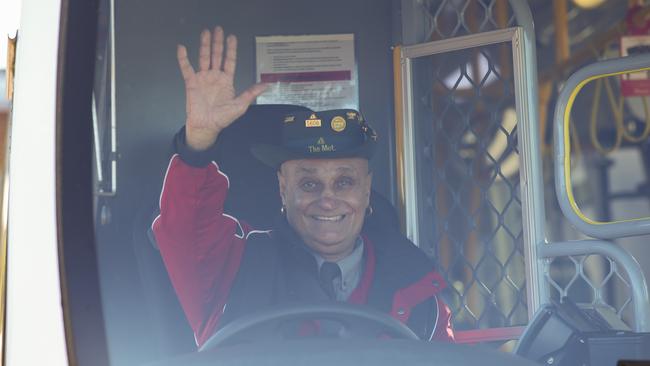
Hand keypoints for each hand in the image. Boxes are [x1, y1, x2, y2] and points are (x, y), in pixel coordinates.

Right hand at [177, 26, 266, 149]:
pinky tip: (182, 48)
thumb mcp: (240, 105)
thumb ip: (251, 93)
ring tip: (206, 32)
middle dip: (218, 42)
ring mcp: (203, 78)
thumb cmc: (222, 118)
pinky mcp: (191, 82)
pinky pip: (186, 68)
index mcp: (226, 81)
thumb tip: (266, 85)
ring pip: (203, 58)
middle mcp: (215, 77)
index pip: (229, 61)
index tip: (232, 37)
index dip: (231, 49)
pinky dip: (183, 58)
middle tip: (218, 29)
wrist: (207, 126)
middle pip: (216, 56)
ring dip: (204, 45)